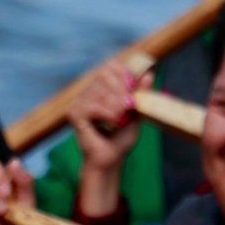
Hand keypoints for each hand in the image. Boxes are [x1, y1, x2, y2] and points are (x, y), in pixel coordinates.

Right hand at [67, 59, 146, 173]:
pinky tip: (113, 123)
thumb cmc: (122, 137)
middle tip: (129, 106)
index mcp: (102, 87)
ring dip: (116, 105)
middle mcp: (88, 91)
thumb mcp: (136, 111)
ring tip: (121, 120)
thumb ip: (141, 93)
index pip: (110, 66)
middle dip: (121, 89)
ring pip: (100, 91)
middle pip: (104, 74)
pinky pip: (93, 106)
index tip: (133, 86)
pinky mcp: (74, 113)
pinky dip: (106, 114)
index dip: (123, 72)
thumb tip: (150, 73)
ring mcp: (79, 101)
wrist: (112, 158)